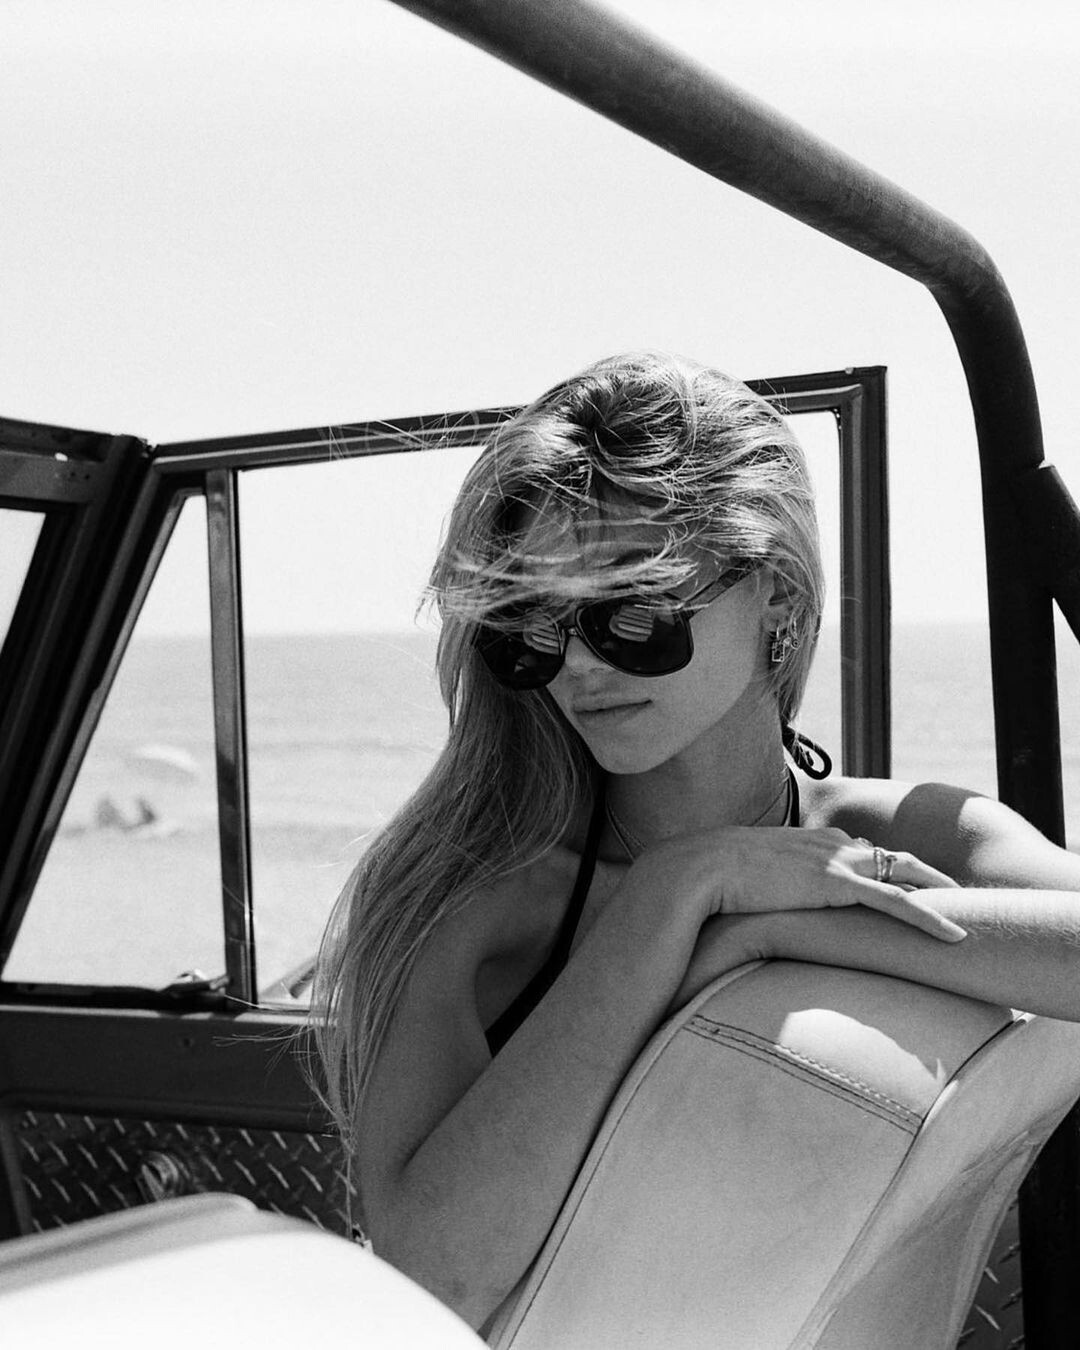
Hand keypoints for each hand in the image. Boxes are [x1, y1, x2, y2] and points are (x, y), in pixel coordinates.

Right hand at [652, 826, 965, 942]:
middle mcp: (828, 844)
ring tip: (967, 915)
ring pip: (904, 874)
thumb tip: (756, 908)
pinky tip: (955, 935)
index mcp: (808, 841)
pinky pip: (895, 902)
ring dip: (938, 893)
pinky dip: (929, 917)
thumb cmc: (711, 880)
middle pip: (892, 857)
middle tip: (954, 895)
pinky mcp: (837, 884)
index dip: (887, 867)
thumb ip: (762, 886)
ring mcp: (835, 861)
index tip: (905, 882)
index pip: (860, 851)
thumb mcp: (744, 878)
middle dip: (926, 875)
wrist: (699, 869)